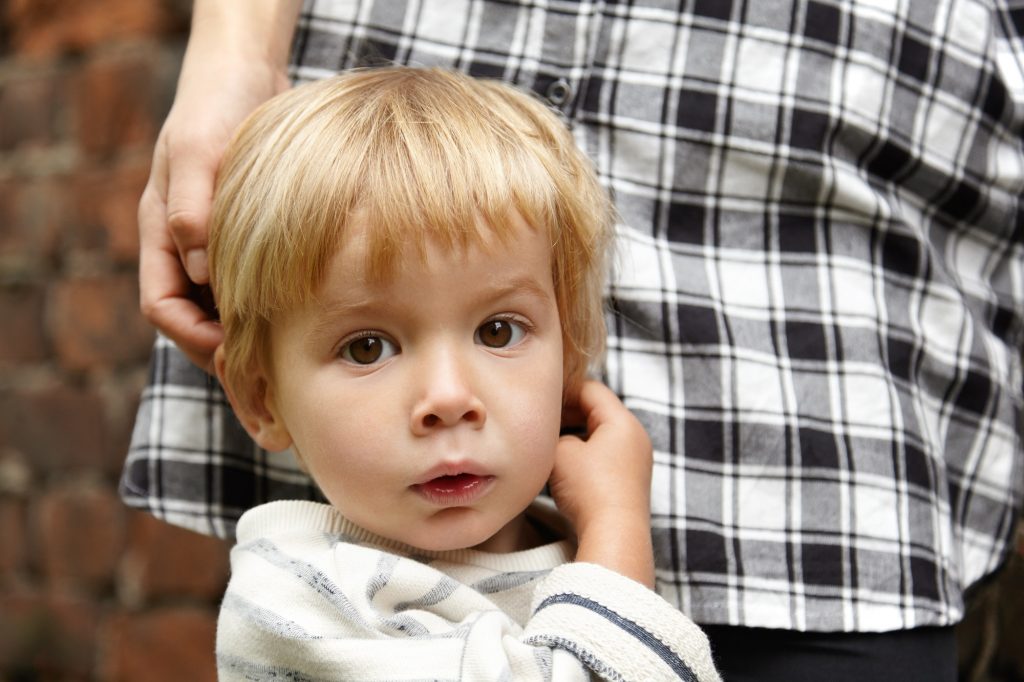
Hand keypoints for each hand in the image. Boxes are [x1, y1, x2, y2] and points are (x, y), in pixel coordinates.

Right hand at [138, 1, 299, 371]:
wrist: (246, 77)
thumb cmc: (217, 109)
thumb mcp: (199, 150)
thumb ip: (192, 205)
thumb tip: (198, 267)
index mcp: (162, 235)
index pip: (162, 306)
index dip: (192, 337)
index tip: (233, 351)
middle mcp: (187, 248)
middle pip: (196, 321)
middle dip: (226, 353)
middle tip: (274, 377)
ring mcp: (218, 246)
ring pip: (229, 310)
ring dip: (255, 337)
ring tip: (298, 358)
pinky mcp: (252, 241)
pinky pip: (258, 287)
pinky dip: (278, 308)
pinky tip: (314, 318)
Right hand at [549, 381, 654, 586]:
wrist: (615, 534)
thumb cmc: (590, 489)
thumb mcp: (561, 452)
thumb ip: (555, 434)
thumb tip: (555, 436)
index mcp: (622, 421)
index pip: (591, 389)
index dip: (563, 390)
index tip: (540, 398)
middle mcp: (636, 436)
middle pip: (599, 409)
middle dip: (569, 412)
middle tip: (542, 419)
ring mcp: (637, 459)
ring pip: (602, 433)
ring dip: (576, 433)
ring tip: (550, 442)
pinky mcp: (632, 480)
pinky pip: (607, 454)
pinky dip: (586, 452)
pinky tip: (565, 464)